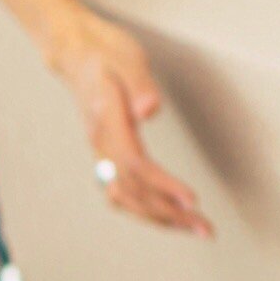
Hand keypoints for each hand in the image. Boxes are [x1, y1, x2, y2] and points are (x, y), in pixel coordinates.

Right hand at [49, 12, 211, 236]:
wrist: (75, 52)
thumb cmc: (105, 53)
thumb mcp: (126, 57)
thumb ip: (139, 84)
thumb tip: (149, 110)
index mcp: (106, 120)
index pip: (135, 164)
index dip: (164, 186)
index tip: (192, 201)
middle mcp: (100, 142)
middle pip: (132, 190)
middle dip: (169, 214)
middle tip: (205, 228)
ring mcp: (100, 152)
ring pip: (125, 198)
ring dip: (158, 217)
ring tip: (192, 227)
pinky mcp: (105, 155)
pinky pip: (121, 192)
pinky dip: (144, 209)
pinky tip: (166, 214)